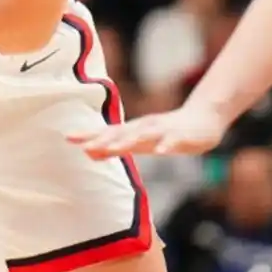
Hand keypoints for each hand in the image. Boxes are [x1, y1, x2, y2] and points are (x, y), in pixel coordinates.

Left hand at [67, 104, 228, 159]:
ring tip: (114, 148)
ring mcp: (163, 131)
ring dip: (129, 141)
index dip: (90, 135)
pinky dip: (166, 146)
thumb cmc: (165, 133)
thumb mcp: (138, 142)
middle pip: (122, 134)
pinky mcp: (181, 136)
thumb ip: (114, 147)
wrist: (202, 119)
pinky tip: (161, 152)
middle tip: (84, 145)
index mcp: (133, 131)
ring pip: (145, 135)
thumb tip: (88, 152)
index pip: (108, 133)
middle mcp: (144, 128)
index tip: (69, 138)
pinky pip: (173, 141)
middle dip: (104, 140)